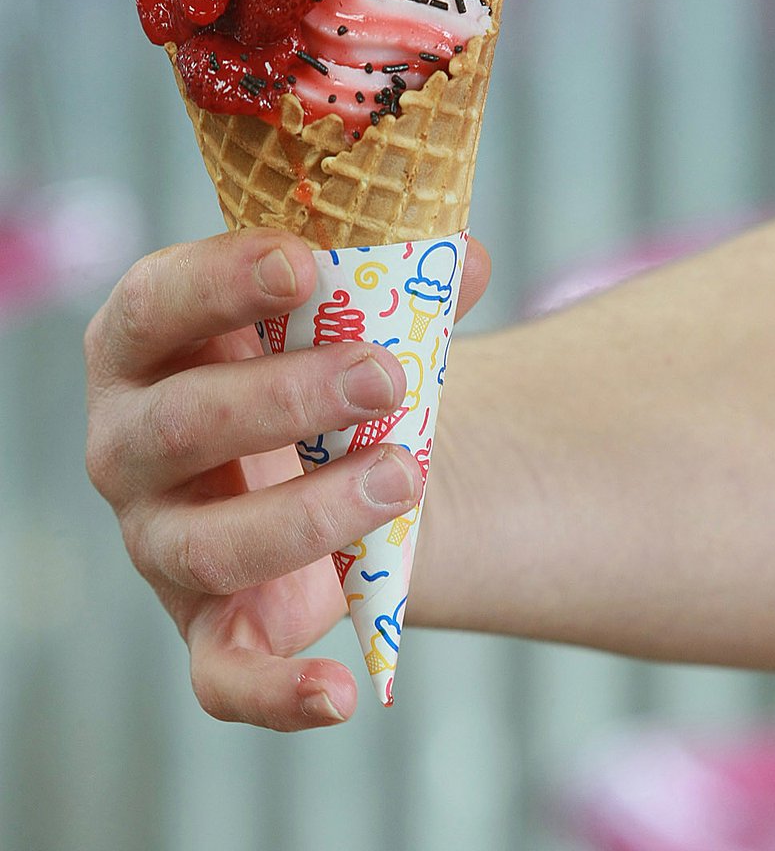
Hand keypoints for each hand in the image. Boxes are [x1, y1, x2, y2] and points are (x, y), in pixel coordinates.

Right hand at [85, 229, 489, 729]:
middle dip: (286, 397)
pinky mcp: (203, 626)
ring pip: (210, 545)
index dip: (219, 281)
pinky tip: (341, 693)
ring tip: (404, 477)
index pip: (157, 304)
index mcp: (146, 345)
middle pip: (184, 421)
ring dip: (310, 515)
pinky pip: (220, 675)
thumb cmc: (309, 374)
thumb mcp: (338, 320)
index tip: (302, 264)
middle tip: (386, 377)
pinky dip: (274, 693)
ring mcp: (158, 541)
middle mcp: (129, 443)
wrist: (311, 470)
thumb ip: (395, 287)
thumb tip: (465, 260)